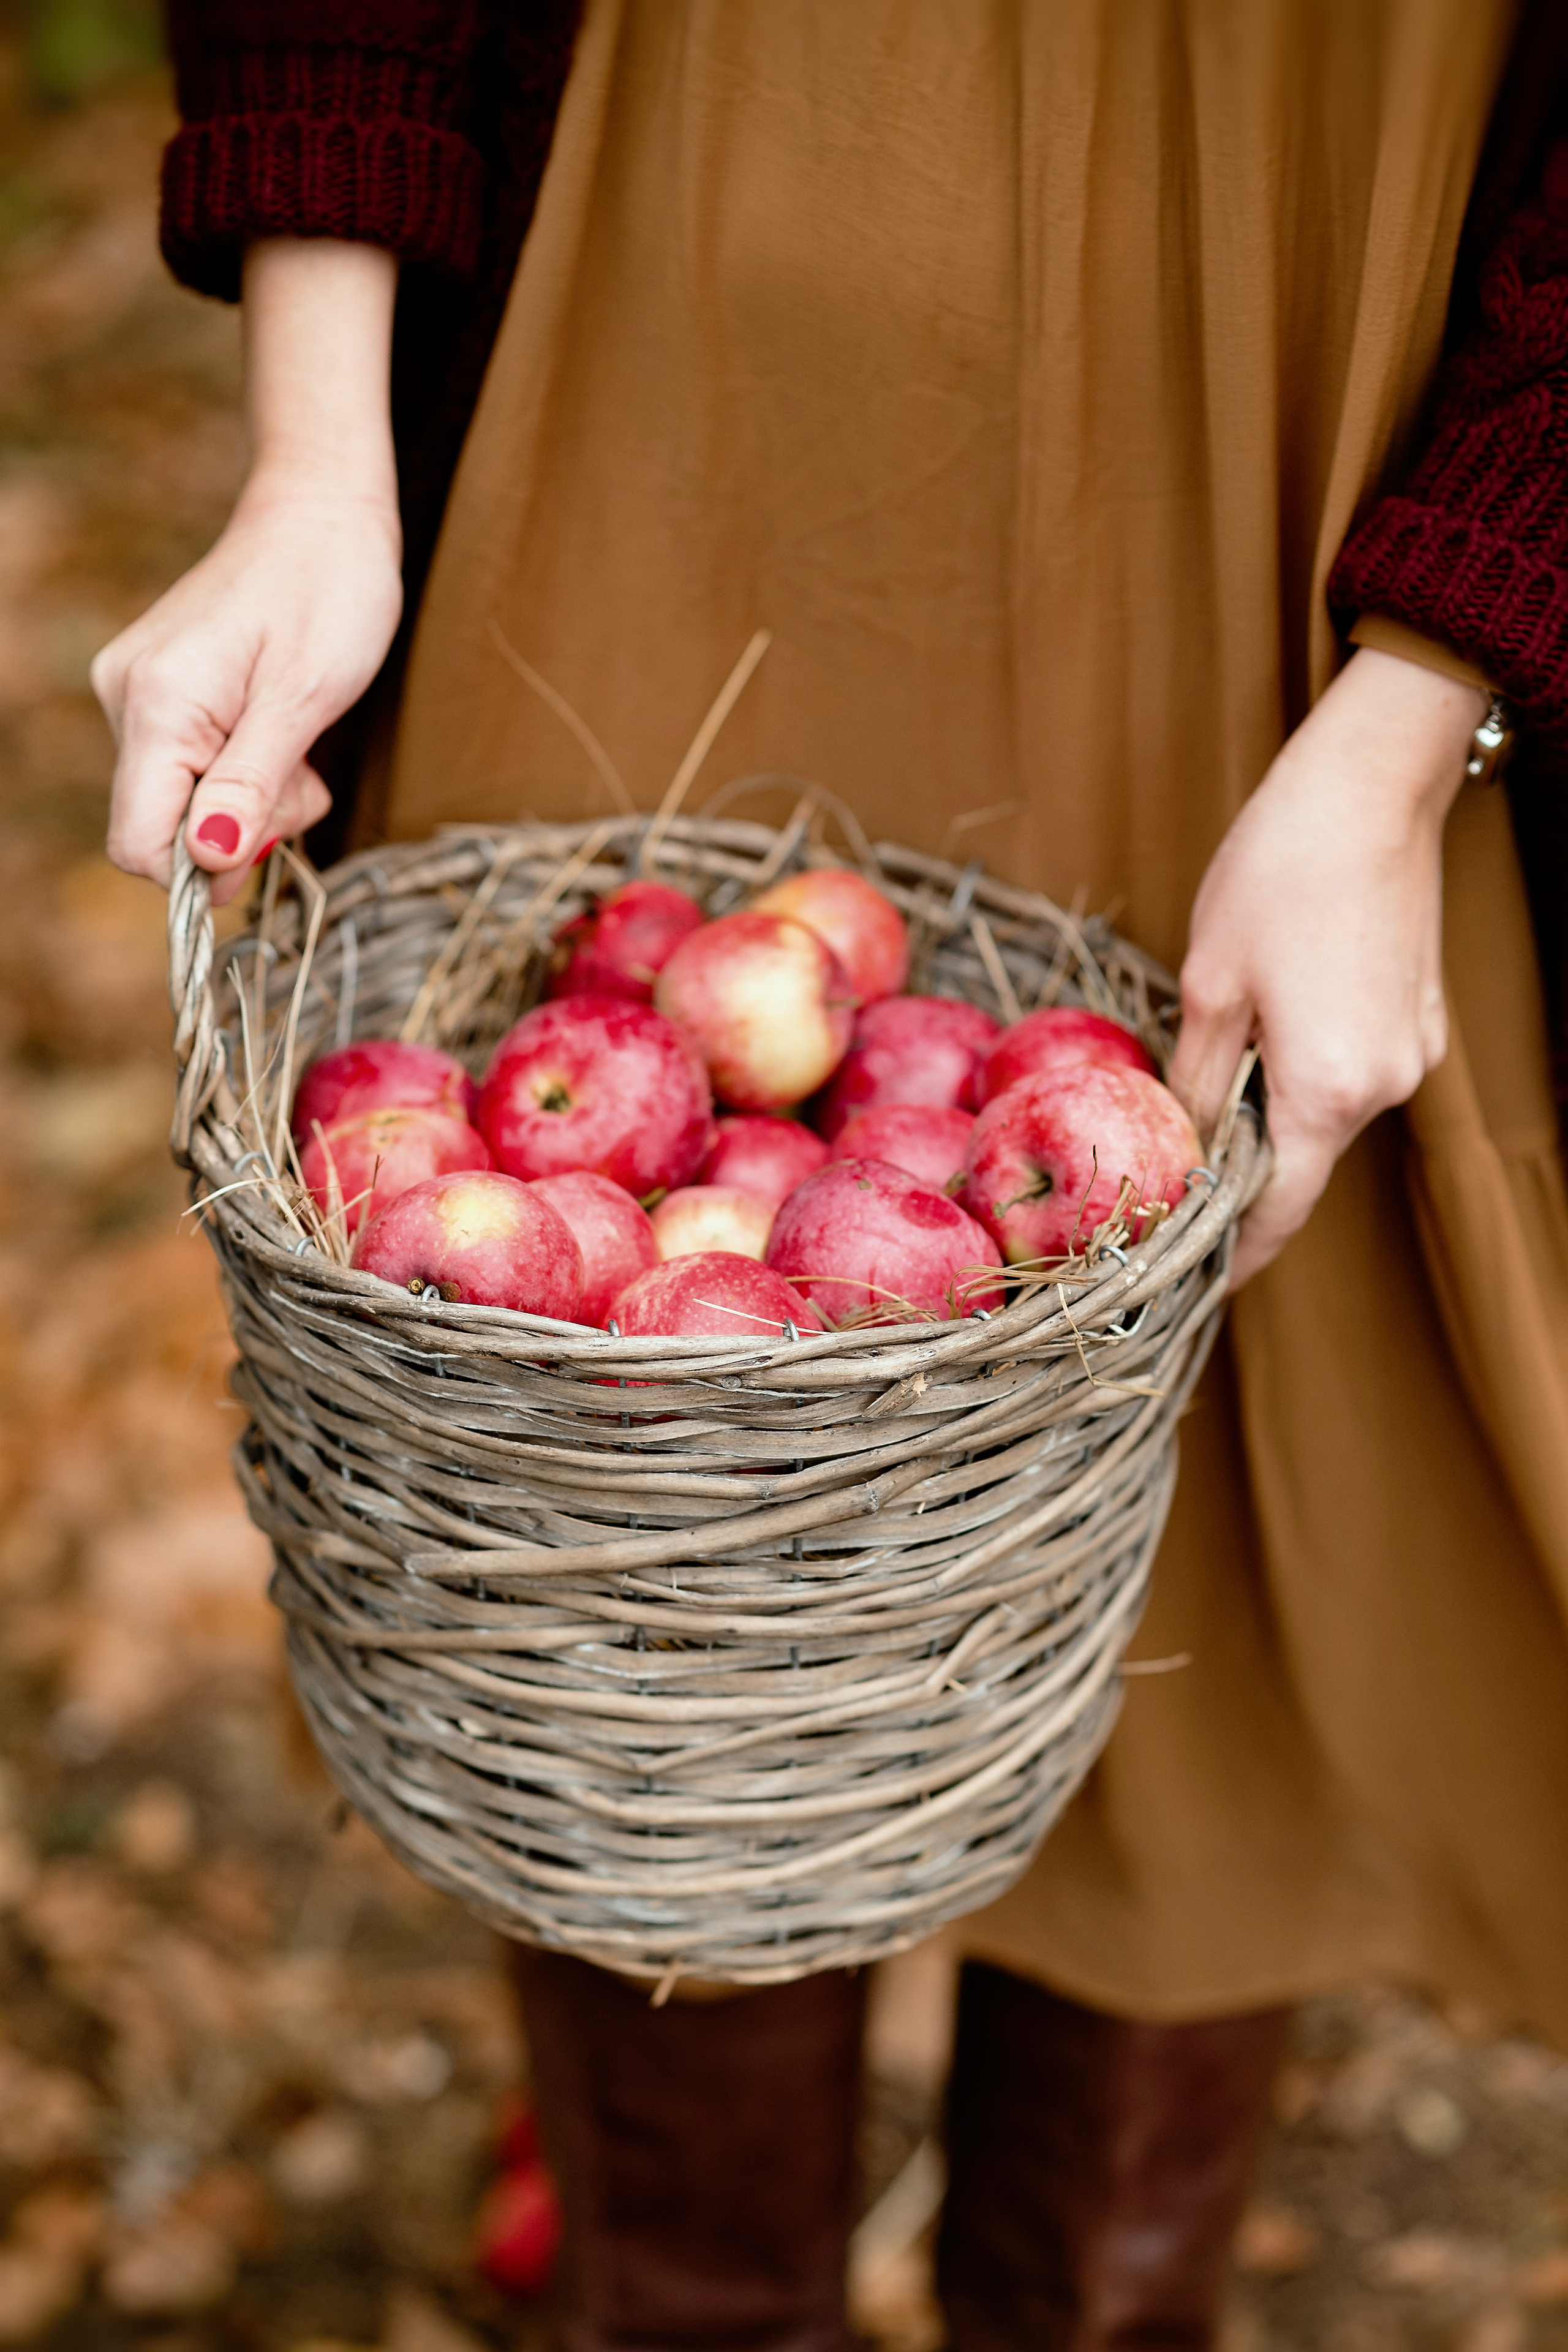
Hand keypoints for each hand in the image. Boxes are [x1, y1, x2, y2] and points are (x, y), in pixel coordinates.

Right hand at [91, 239, 400, 905]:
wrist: (324, 514)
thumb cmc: (328, 589)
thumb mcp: (304, 699)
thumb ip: (251, 787)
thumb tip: (208, 861)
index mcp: (156, 703)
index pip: (138, 842)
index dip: (204, 864)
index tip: (270, 835)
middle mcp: (127, 699)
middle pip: (164, 828)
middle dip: (242, 828)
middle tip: (303, 777)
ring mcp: (139, 695)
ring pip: (186, 804)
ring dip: (253, 799)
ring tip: (298, 743)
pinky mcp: (162, 694)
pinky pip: (195, 769)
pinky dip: (245, 771)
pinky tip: (280, 732)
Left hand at [1170, 646, 1483, 1286]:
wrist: (1370, 785)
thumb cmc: (1280, 873)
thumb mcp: (1210, 984)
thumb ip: (1198, 1080)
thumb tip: (1187, 1143)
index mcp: (1331, 1090)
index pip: (1280, 1209)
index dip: (1234, 1251)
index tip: (1195, 1282)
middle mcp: (1388, 1085)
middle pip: (1301, 1158)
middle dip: (1239, 1165)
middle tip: (1171, 1162)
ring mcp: (1414, 1049)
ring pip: (1325, 1109)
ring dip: (1270, 1106)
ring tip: (1212, 1068)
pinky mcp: (1420, 1015)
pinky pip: (1352, 1066)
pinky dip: (1305, 1066)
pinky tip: (1267, 1020)